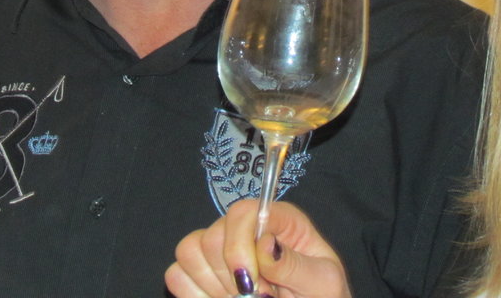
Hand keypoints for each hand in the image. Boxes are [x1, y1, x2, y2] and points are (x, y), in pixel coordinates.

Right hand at [165, 199, 352, 297]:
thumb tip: (264, 244)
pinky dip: (195, 295)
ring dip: (213, 285)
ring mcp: (221, 251)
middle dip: (230, 275)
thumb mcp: (324, 283)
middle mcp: (246, 229)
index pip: (243, 212)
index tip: (254, 283)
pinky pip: (176, 275)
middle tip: (258, 297)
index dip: (240, 246)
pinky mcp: (201, 276)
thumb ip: (296, 264)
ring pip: (189, 251)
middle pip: (212, 234)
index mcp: (279, 221)